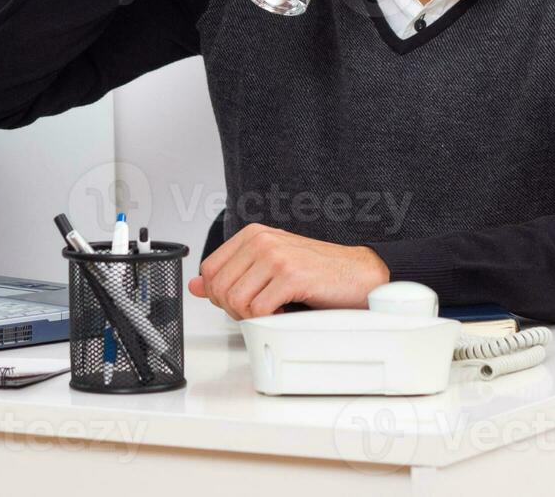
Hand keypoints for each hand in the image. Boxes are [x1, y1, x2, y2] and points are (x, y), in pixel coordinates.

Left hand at [186, 223, 390, 319]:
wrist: (359, 274)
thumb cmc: (317, 271)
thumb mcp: (268, 267)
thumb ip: (232, 274)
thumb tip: (196, 285)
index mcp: (252, 234)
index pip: (209, 270)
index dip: (218, 294)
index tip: (240, 301)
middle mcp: (261, 241)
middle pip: (219, 288)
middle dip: (234, 309)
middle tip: (259, 310)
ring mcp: (276, 256)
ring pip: (235, 301)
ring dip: (252, 316)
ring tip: (274, 310)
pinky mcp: (290, 276)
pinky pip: (258, 310)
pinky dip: (269, 320)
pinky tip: (286, 312)